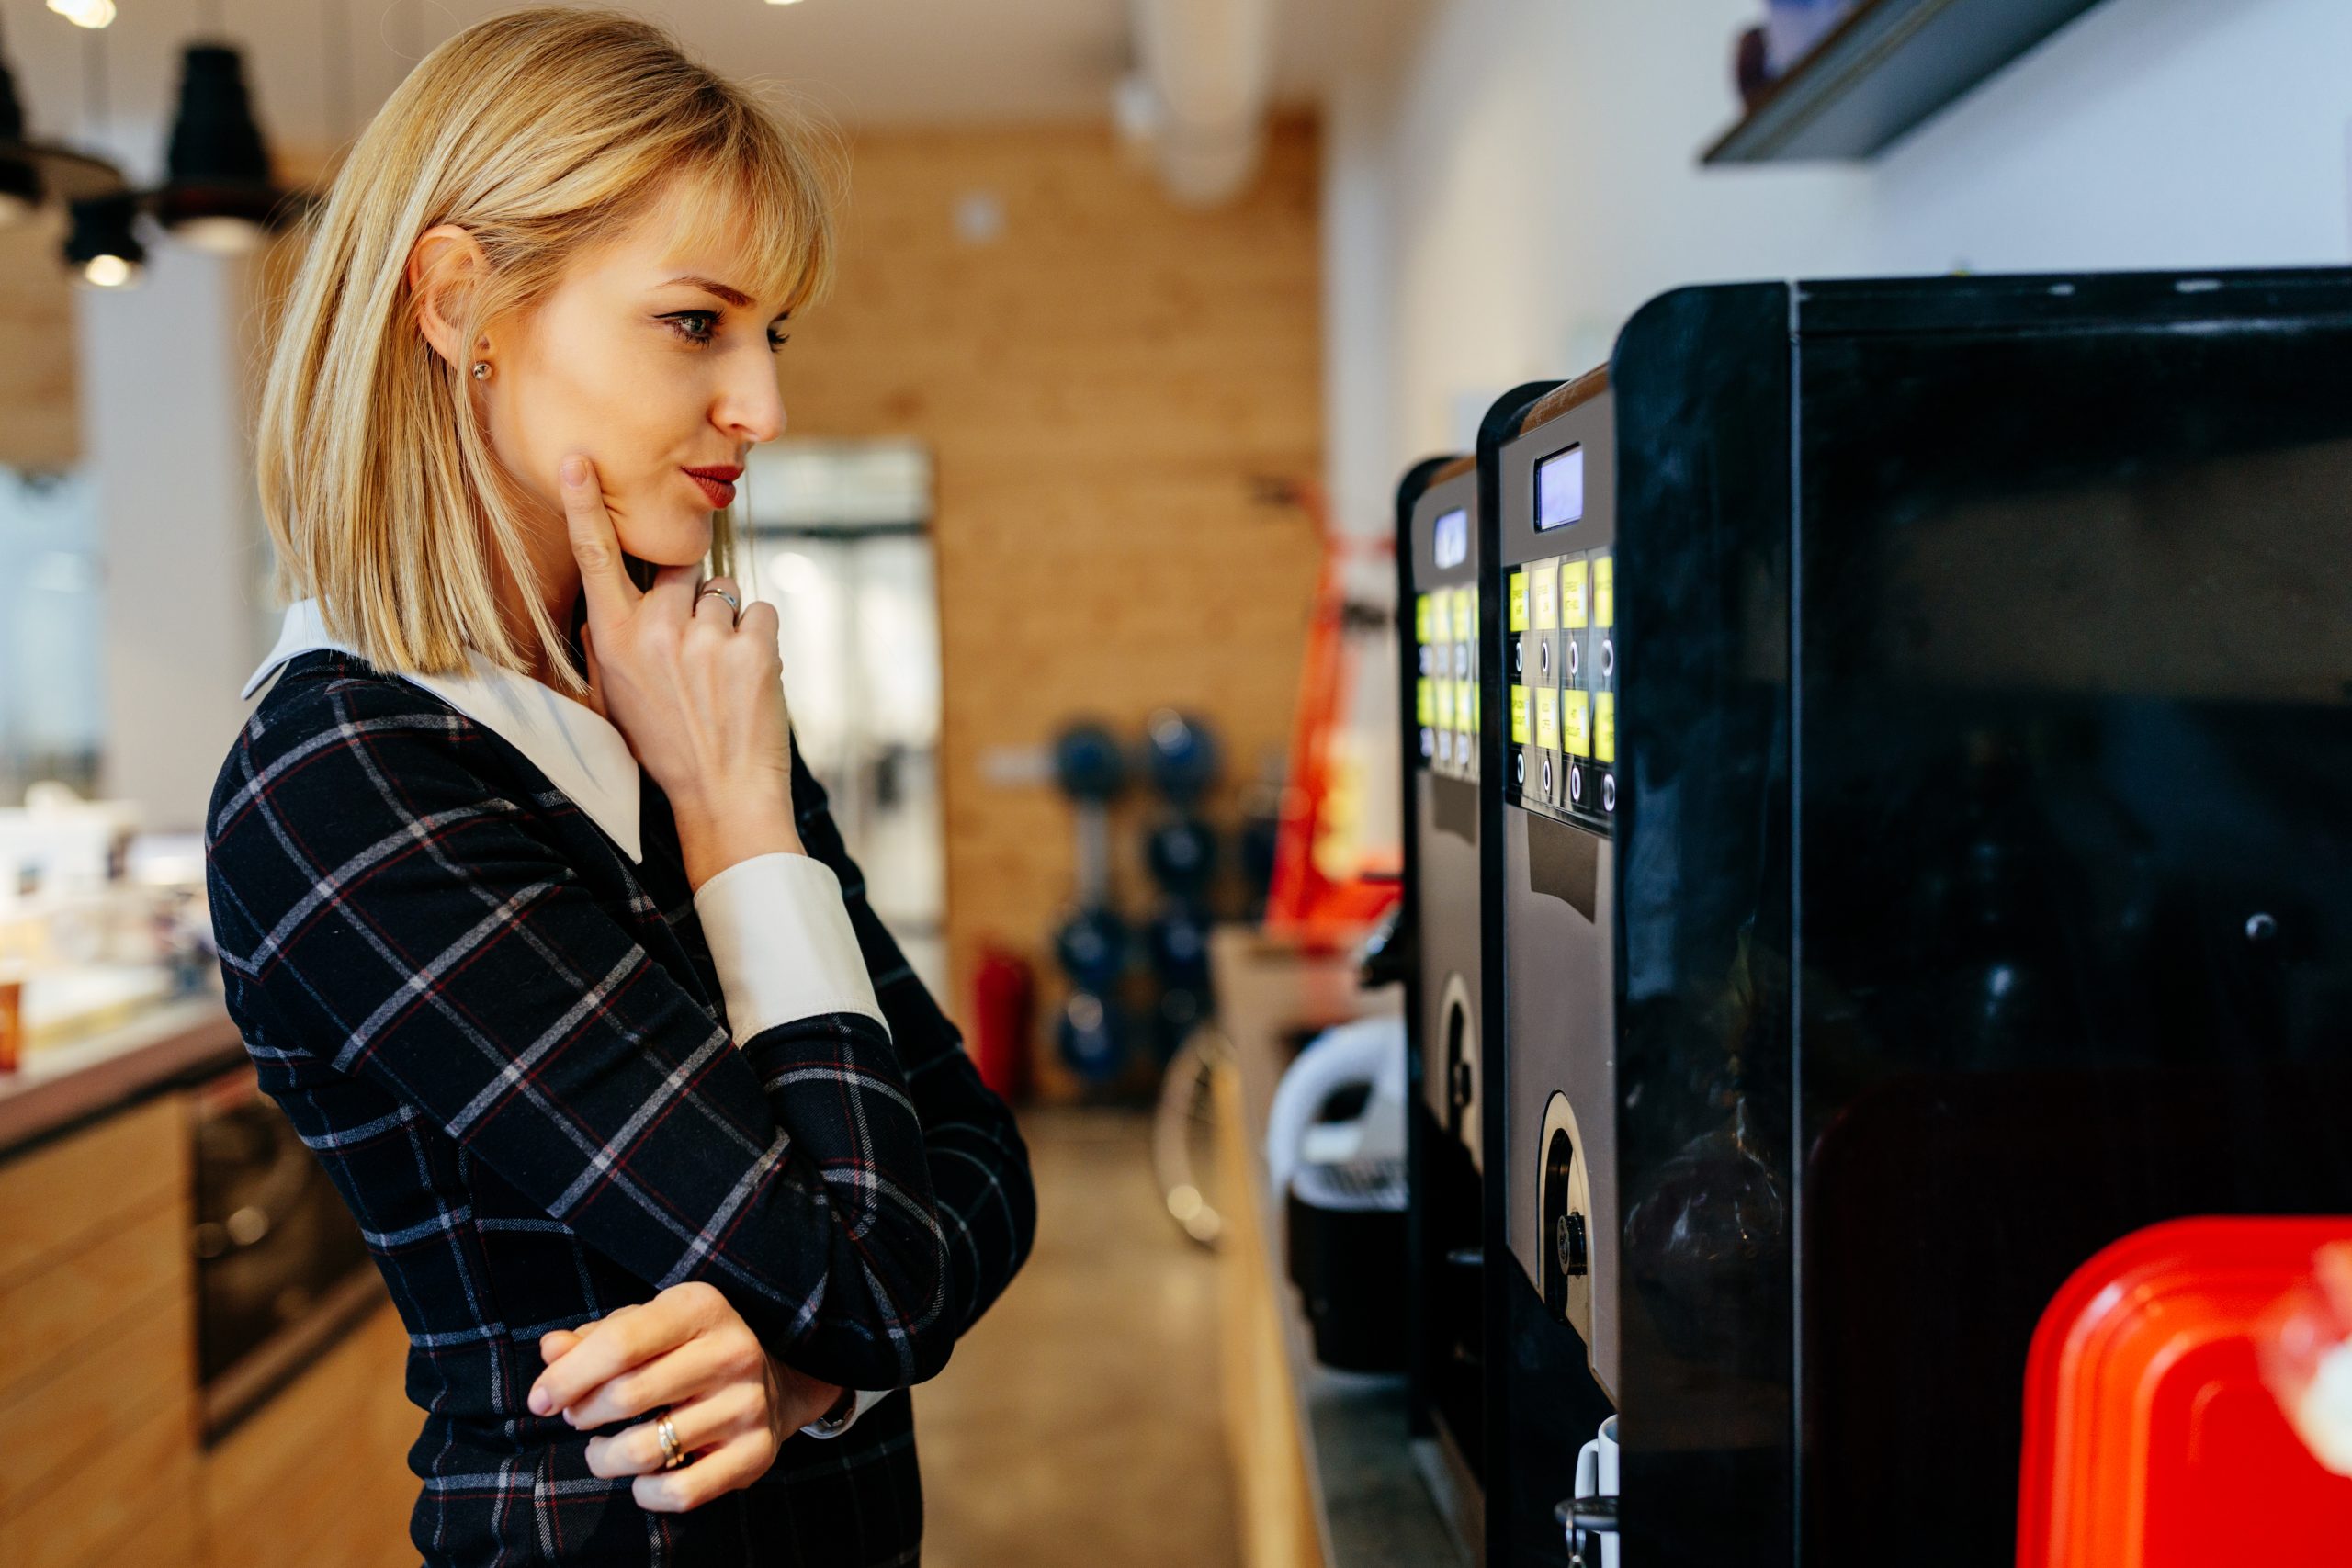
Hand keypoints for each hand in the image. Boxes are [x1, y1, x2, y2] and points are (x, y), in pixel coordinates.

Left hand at [527, 1281, 847, 1513]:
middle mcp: (732, 1351)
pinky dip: (646, 1493)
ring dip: (605, 1459)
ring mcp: (748, 1405)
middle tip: (578, 1418)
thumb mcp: (646, 1328)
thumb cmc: (688, 1352)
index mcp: (701, 1307)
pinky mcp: (755, 1453)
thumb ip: (594, 1338)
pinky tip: (643, 1477)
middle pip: (626, 1396)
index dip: (566, 1377)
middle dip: (583, 1415)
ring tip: (603, 1450)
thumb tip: (550, 1350)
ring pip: (645, 1450)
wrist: (775, 1382)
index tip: (539, 1400)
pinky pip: (680, 1492)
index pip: (618, 1344)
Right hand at [560, 452, 802, 887]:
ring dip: (729, 626)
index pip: (595, 557)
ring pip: (725, 594)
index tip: (579, 458)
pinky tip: (749, 680)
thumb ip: (608, 641)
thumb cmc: (665, 745)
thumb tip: (607, 600)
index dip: (586, 503)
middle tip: (696, 651)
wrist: (722, 795)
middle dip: (693, 594)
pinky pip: (761, 612)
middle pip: (681, 567)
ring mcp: (708, 636)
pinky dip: (760, 640)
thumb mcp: (615, 695)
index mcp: (613, 638)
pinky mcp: (755, 645)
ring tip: (722, 679)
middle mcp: (656, 629)